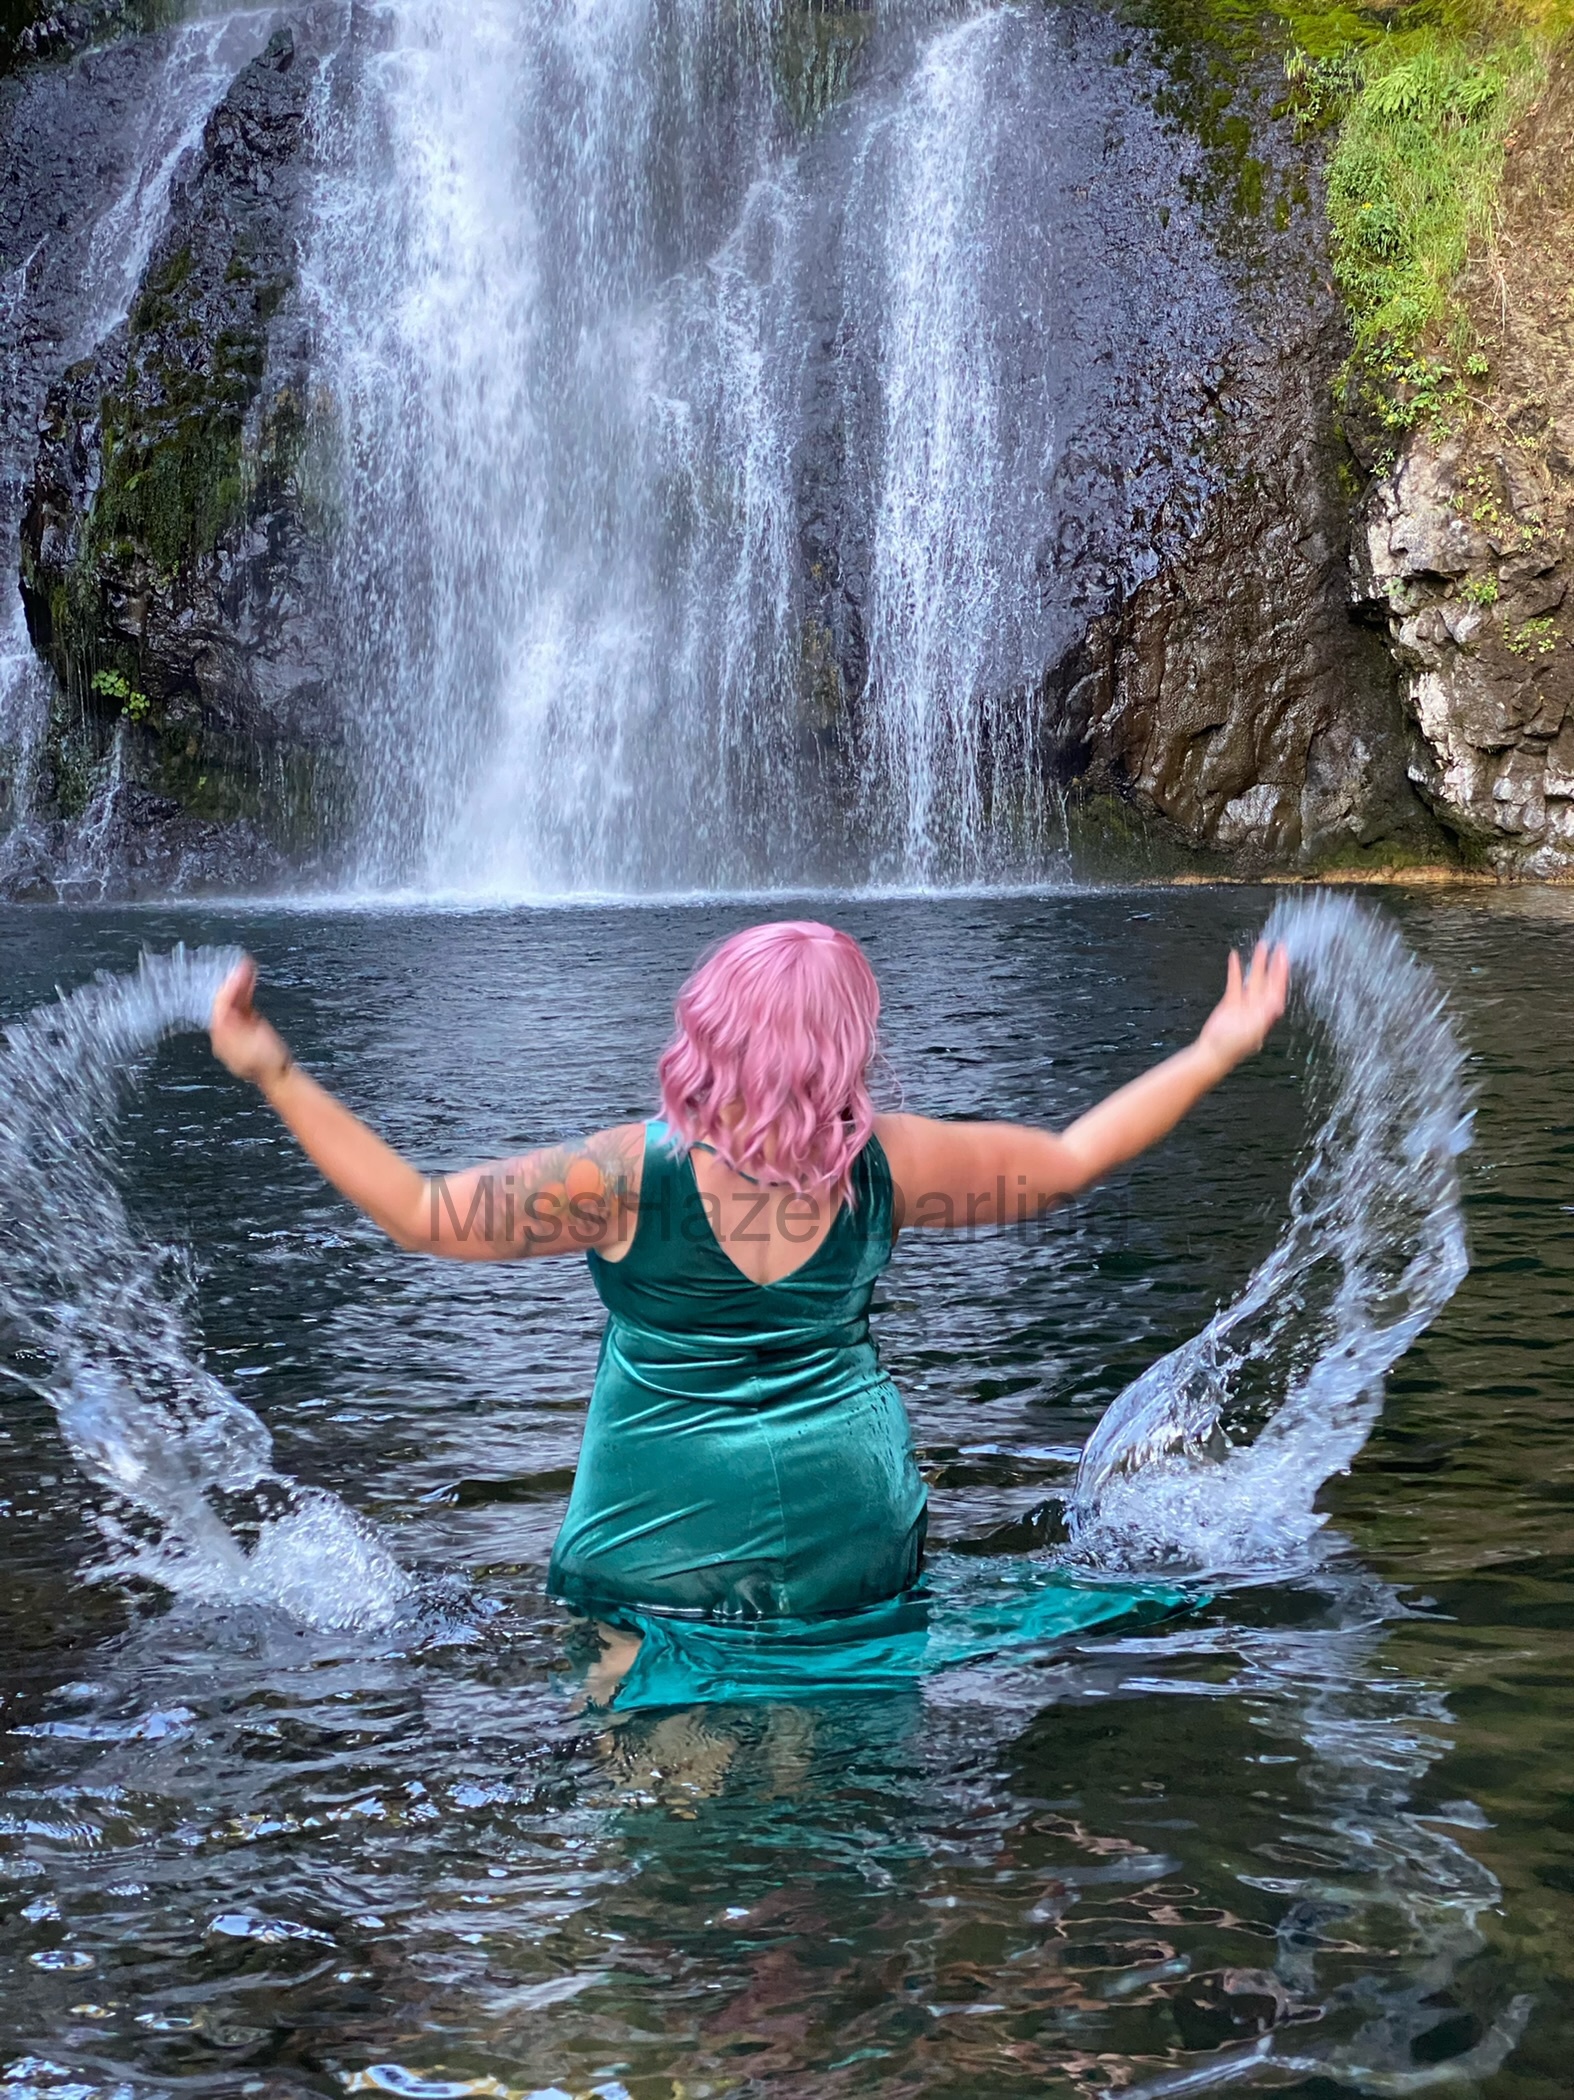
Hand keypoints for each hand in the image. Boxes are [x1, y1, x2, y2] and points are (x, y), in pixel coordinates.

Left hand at [210, 957, 292, 1087]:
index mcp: (222, 1037)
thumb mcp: (251, 1047)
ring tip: (247, 967)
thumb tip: (224, 1010)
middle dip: (233, 982)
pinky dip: (245, 989)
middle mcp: (225, 1030)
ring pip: (234, 999)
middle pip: (225, 1001)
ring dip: (240, 983)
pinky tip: (249, 979)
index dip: (227, 989)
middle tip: (242, 965)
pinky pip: (242, 1002)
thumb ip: (236, 1029)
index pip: (220, 1007)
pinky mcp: (247, 1023)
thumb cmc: (268, 1064)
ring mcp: (236, 1026)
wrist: (280, 1073)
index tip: (235, 974)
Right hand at [1196, 939, 1289, 1071]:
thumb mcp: (1253, 1031)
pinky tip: (1235, 957)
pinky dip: (1235, 969)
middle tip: (1279, 946)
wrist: (1213, 1051)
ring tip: (1261, 946)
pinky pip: (1235, 982)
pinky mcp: (1231, 1002)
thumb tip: (1278, 1004)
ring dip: (1257, 962)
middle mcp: (1259, 1005)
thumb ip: (1265, 1016)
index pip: (1278, 987)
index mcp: (1267, 1012)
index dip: (1282, 971)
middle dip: (1274, 963)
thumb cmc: (1233, 1047)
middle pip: (1269, 980)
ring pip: (1253, 978)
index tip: (1284, 956)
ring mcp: (1245, 1002)